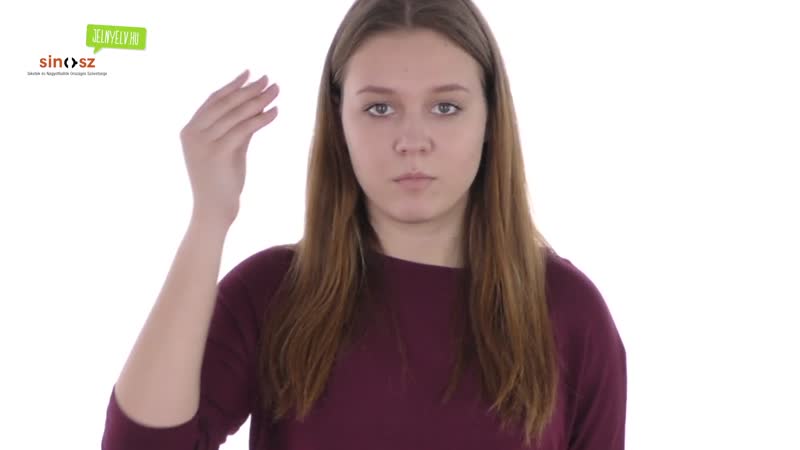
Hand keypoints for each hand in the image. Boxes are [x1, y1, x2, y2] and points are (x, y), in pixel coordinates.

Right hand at [180, 69, 279, 227]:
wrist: (213, 211)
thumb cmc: (221, 182)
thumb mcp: (228, 150)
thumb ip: (237, 129)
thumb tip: (256, 107)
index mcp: (190, 130)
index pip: (213, 100)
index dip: (232, 85)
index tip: (249, 73)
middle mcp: (193, 133)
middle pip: (226, 103)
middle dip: (249, 89)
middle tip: (269, 79)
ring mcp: (203, 142)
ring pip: (236, 114)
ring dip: (259, 100)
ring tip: (276, 90)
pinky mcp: (218, 152)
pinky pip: (244, 129)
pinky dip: (261, 119)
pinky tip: (274, 112)